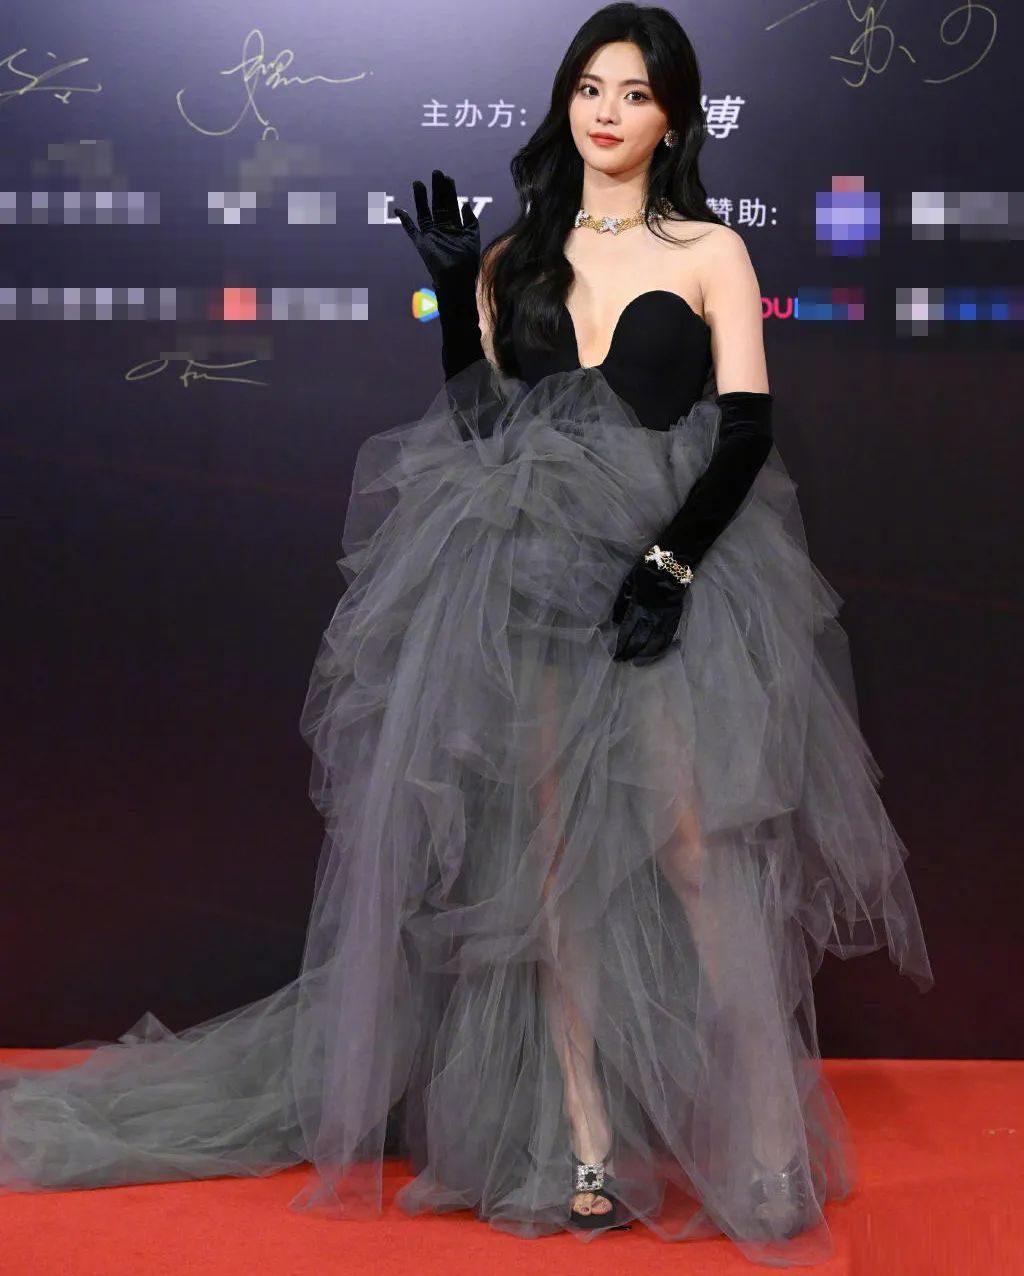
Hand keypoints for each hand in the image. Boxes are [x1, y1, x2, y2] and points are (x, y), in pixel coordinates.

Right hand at [394, 169, 479, 291]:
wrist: (457, 279)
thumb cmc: (467, 261)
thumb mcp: (472, 236)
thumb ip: (469, 219)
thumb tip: (464, 203)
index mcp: (454, 226)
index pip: (450, 204)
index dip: (449, 191)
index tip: (448, 177)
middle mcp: (441, 228)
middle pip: (438, 204)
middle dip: (437, 189)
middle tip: (436, 172)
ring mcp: (430, 235)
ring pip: (424, 212)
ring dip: (421, 198)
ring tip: (419, 183)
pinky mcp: (421, 243)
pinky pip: (411, 230)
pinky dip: (404, 221)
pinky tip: (399, 210)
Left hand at [610, 555, 690, 664]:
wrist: (673, 563)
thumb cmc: (647, 570)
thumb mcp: (629, 582)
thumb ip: (622, 602)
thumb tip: (614, 622)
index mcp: (638, 606)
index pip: (628, 631)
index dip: (621, 645)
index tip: (616, 655)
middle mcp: (652, 615)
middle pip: (640, 639)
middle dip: (631, 652)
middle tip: (622, 661)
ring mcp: (665, 617)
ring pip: (656, 642)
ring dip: (646, 655)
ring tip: (638, 663)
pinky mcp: (676, 617)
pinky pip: (669, 636)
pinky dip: (662, 647)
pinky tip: (656, 654)